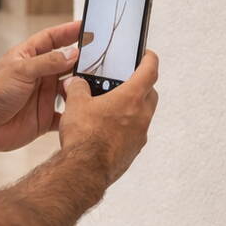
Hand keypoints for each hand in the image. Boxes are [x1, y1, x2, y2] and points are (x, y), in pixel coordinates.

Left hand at [0, 20, 90, 152]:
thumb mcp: (21, 71)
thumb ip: (48, 62)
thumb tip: (73, 54)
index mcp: (30, 58)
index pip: (53, 39)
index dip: (69, 31)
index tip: (87, 26)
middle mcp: (39, 75)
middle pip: (66, 64)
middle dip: (83, 60)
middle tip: (104, 57)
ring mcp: (43, 96)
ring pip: (70, 89)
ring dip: (82, 88)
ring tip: (100, 84)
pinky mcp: (45, 117)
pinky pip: (66, 114)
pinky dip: (76, 113)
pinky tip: (88, 111)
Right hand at [60, 50, 159, 183]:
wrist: (84, 170)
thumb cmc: (84, 136)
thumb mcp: (75, 104)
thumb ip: (78, 89)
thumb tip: (76, 84)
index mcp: (131, 98)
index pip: (150, 70)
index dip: (150, 59)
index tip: (148, 55)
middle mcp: (141, 115)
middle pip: (150, 93)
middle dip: (141, 85)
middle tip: (127, 82)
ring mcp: (140, 135)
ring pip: (143, 114)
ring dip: (133, 108)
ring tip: (112, 107)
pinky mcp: (134, 150)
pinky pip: (135, 133)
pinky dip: (127, 127)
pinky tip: (108, 129)